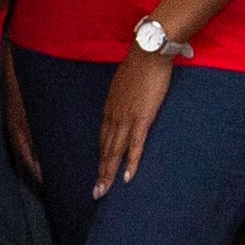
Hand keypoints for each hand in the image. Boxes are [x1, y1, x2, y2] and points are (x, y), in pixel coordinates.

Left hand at [95, 48, 175, 190]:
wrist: (148, 52)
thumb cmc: (140, 65)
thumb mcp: (126, 84)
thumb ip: (124, 97)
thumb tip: (127, 102)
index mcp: (110, 107)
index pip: (104, 137)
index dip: (101, 156)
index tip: (99, 172)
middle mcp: (114, 115)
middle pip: (106, 149)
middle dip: (101, 172)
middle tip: (96, 193)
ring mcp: (126, 118)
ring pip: (115, 151)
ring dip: (109, 173)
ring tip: (104, 191)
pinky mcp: (142, 118)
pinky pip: (135, 145)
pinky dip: (130, 162)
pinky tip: (127, 177)